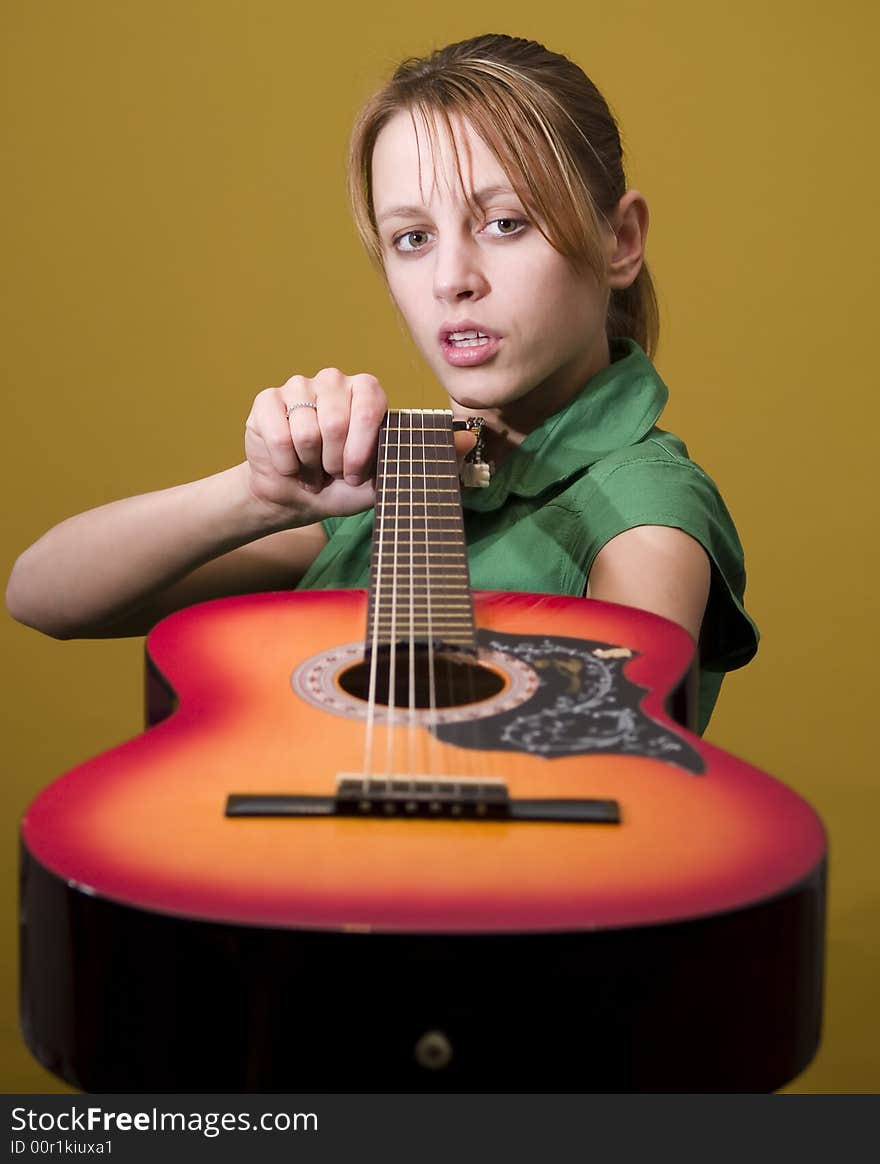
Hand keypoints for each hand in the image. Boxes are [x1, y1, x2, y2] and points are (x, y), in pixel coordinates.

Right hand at [244, 367, 478, 528]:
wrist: (296, 499)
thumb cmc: (344, 485)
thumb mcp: (390, 477)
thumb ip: (428, 456)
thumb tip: (470, 438)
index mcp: (366, 393)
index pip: (370, 405)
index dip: (362, 447)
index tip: (357, 473)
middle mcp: (334, 381)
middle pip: (336, 420)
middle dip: (334, 461)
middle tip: (333, 472)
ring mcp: (298, 387)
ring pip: (305, 428)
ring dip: (309, 463)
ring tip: (312, 468)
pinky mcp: (267, 401)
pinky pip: (278, 432)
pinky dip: (285, 461)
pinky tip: (289, 465)